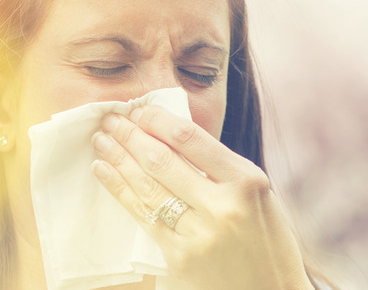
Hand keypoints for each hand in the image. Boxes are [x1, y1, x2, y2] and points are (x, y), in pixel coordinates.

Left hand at [91, 106, 313, 289]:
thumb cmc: (266, 241)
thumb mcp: (259, 196)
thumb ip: (221, 169)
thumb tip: (171, 135)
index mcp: (247, 180)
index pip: (190, 138)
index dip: (157, 120)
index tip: (139, 110)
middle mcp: (223, 205)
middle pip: (162, 160)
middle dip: (130, 134)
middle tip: (111, 119)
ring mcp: (200, 233)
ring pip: (147, 186)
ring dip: (118, 158)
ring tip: (101, 141)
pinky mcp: (180, 257)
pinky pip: (143, 216)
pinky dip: (119, 189)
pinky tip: (104, 171)